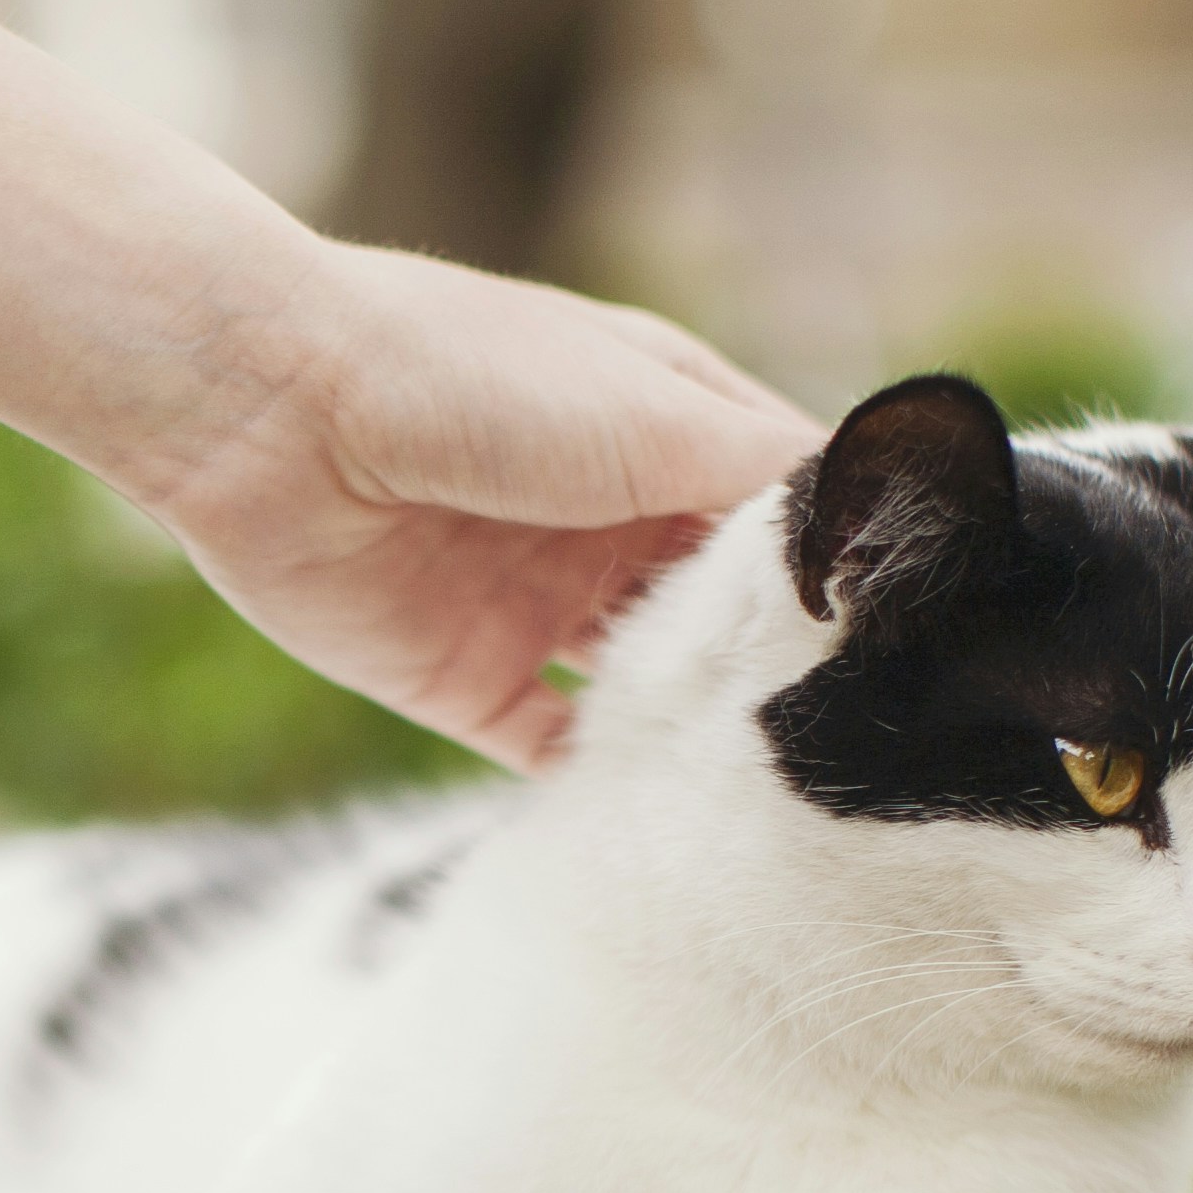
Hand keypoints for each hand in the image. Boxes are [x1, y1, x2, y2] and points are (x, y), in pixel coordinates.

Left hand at [127, 245, 822, 768]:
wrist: (274, 413)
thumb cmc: (471, 375)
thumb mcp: (654, 411)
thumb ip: (767, 483)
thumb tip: (881, 534)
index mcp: (663, 432)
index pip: (783, 516)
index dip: (841, 571)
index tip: (919, 638)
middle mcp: (608, 520)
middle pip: (722, 613)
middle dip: (778, 665)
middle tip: (863, 733)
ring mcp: (538, 603)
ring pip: (648, 689)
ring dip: (702, 729)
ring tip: (790, 788)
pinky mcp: (466, 680)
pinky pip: (556, 749)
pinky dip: (609, 782)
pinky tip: (674, 817)